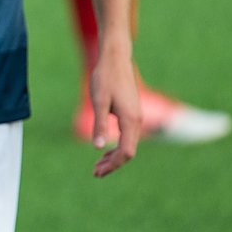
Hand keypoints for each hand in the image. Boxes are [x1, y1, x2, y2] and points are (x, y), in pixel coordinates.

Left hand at [87, 44, 140, 176]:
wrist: (115, 58)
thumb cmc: (105, 78)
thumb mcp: (99, 101)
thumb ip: (100, 124)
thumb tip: (98, 147)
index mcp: (130, 121)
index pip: (126, 152)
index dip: (113, 165)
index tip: (97, 171)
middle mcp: (137, 121)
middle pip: (128, 152)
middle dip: (112, 164)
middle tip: (95, 172)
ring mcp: (135, 117)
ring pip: (128, 144)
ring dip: (114, 156)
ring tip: (98, 164)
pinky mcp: (131, 112)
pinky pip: (127, 136)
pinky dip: (116, 145)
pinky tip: (105, 148)